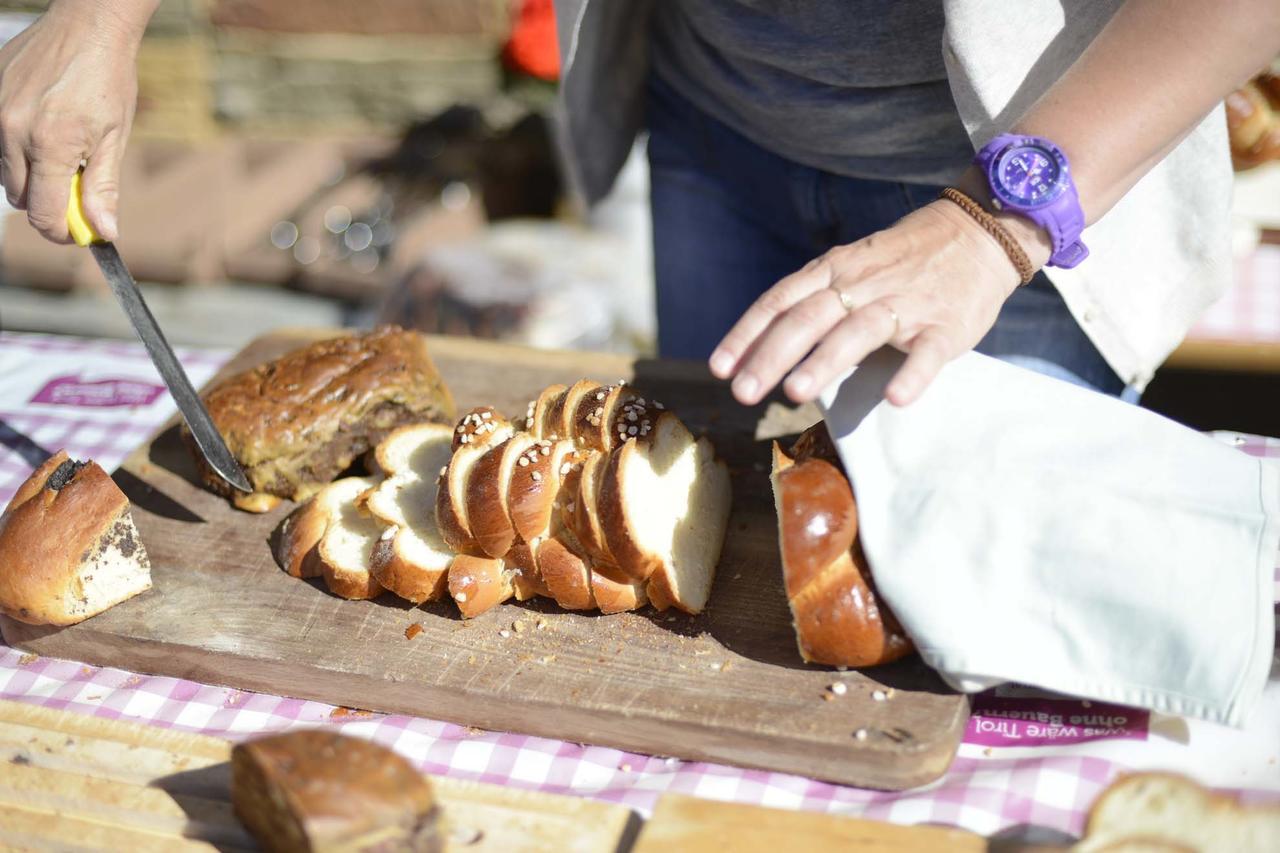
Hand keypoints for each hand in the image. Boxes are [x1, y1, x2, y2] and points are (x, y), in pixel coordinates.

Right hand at [0, 1, 145, 242]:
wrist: (88, 27)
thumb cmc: (108, 81)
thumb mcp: (114, 138)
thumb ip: (102, 188)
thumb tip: (104, 231)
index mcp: (49, 145)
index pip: (42, 213)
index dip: (61, 231)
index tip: (77, 232)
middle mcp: (12, 130)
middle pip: (19, 197)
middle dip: (47, 204)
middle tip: (75, 192)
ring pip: (5, 171)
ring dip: (32, 176)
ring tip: (62, 154)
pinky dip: (19, 147)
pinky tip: (44, 129)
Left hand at [709, 196, 1049, 406]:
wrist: (979, 233)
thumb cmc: (901, 261)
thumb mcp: (848, 267)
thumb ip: (811, 300)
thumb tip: (761, 347)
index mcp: (833, 271)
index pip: (780, 300)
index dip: (747, 334)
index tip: (719, 368)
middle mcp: (862, 284)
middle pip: (807, 318)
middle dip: (771, 356)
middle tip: (743, 394)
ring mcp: (905, 304)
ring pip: (858, 331)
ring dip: (825, 361)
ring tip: (796, 393)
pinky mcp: (945, 325)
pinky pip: (928, 352)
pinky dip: (912, 373)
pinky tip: (895, 399)